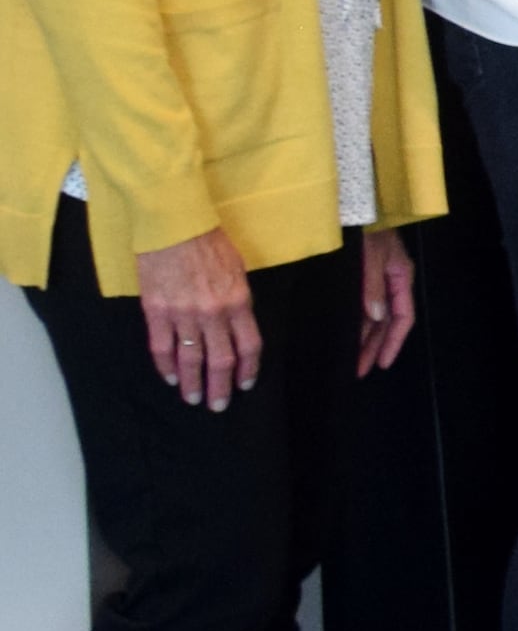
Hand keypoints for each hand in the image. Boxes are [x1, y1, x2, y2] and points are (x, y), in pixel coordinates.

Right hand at [132, 227, 259, 408]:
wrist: (175, 226)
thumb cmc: (210, 243)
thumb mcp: (238, 270)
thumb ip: (238, 301)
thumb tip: (236, 326)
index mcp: (238, 302)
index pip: (248, 346)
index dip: (248, 369)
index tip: (245, 384)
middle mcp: (213, 313)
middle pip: (220, 360)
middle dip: (220, 386)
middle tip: (218, 405)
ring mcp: (183, 314)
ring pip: (190, 359)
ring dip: (193, 383)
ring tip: (193, 399)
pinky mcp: (156, 311)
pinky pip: (162, 347)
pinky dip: (166, 366)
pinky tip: (171, 378)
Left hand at [354, 228, 416, 374]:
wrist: (352, 203)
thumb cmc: (366, 228)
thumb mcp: (370, 256)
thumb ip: (372, 287)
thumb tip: (376, 316)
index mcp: (401, 276)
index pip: (403, 317)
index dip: (393, 342)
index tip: (380, 363)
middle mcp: (391, 280)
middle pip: (387, 321)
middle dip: (374, 346)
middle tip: (360, 369)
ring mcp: (376, 278)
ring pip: (374, 315)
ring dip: (365, 337)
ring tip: (353, 358)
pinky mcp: (360, 275)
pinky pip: (362, 304)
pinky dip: (357, 321)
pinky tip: (349, 332)